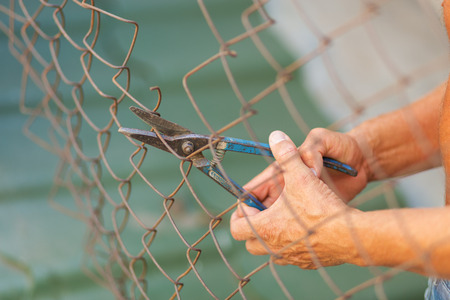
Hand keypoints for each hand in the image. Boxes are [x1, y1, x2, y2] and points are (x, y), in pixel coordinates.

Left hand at [230, 131, 359, 268]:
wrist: (352, 235)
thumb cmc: (322, 207)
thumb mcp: (301, 175)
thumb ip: (286, 154)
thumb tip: (276, 135)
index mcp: (264, 228)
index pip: (236, 226)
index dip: (242, 211)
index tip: (252, 201)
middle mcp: (273, 247)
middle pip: (249, 240)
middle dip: (254, 223)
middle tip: (266, 208)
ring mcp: (290, 258)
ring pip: (269, 249)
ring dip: (272, 233)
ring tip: (285, 216)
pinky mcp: (307, 263)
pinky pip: (290, 256)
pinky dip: (291, 243)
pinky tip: (304, 229)